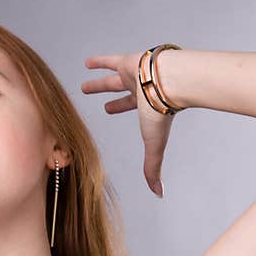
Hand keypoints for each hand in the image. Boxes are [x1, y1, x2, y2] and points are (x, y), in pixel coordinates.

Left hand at [80, 50, 176, 197]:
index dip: (118, 108)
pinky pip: (111, 61)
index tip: (108, 109)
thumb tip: (158, 194)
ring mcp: (134, 75)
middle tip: (96, 99)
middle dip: (108, 97)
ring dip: (98, 82)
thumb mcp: (153, 145)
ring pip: (112, 78)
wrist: (171, 83)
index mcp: (145, 106)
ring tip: (84, 85)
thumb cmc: (161, 114)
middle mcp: (139, 90)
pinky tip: (86, 63)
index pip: (129, 108)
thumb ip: (153, 167)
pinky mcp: (128, 61)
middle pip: (119, 94)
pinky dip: (99, 62)